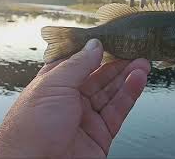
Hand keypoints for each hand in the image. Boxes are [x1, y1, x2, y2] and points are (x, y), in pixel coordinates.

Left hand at [0, 39, 150, 157]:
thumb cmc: (32, 128)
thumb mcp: (53, 85)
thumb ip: (78, 64)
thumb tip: (94, 45)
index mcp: (53, 86)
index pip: (78, 64)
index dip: (95, 52)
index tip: (112, 40)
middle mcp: (70, 101)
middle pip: (99, 78)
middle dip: (117, 64)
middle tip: (134, 50)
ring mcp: (86, 118)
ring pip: (111, 93)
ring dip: (127, 77)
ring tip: (143, 62)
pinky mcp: (101, 134)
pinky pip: (118, 110)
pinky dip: (130, 94)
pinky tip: (138, 79)